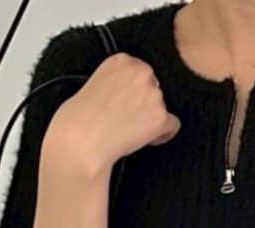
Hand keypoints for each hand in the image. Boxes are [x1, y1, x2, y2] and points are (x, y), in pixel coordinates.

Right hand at [47, 53, 179, 176]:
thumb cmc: (82, 119)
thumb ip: (118, 81)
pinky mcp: (160, 116)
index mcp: (121, 60)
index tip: (125, 104)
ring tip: (129, 130)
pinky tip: (145, 139)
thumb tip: (131, 94)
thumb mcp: (96, 84)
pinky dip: (162, 135)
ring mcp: (153, 94)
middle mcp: (140, 72)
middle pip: (155, 88)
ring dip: (151, 119)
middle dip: (144, 103)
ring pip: (163, 107)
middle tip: (127, 119)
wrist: (83, 140)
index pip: (141, 72)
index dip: (135, 91)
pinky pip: (173, 125)